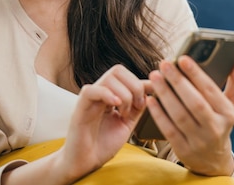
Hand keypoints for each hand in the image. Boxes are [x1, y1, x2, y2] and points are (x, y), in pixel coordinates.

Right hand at [52, 64, 150, 182]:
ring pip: (108, 78)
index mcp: (110, 95)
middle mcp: (99, 94)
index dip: (142, 80)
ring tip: (124, 113)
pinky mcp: (80, 108)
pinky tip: (116, 106)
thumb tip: (151, 90)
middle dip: (134, 85)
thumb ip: (137, 107)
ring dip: (124, 94)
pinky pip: (91, 90)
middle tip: (138, 105)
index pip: (126, 75)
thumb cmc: (103, 145)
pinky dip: (107, 94)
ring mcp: (89, 99)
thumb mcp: (127, 123)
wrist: (85, 164)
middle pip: (118, 70)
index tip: (154, 91)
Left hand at [146, 55, 233, 175]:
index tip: (183, 58)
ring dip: (165, 94)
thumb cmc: (220, 122)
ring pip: (180, 116)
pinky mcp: (183, 150)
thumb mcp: (232, 104)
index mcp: (228, 114)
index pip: (211, 91)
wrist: (213, 159)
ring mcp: (199, 141)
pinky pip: (168, 130)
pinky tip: (151, 99)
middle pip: (195, 103)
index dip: (196, 74)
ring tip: (155, 76)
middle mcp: (215, 128)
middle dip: (178, 81)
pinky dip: (158, 114)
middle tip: (164, 64)